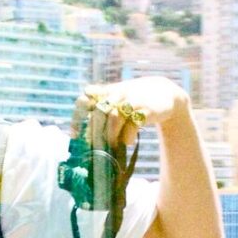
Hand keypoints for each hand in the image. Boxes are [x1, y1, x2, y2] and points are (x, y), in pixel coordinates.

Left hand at [72, 75, 188, 151]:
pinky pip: (132, 124)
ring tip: (112, 146)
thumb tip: (81, 123)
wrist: (164, 93)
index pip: (86, 100)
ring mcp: (132, 101)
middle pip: (99, 112)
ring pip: (114, 118)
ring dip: (111, 136)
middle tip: (93, 146)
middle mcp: (118, 94)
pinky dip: (128, 136)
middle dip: (94, 131)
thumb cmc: (135, 98)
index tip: (74, 135)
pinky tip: (128, 142)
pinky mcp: (146, 110)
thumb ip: (99, 108)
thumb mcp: (117, 97)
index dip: (78, 116)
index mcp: (107, 91)